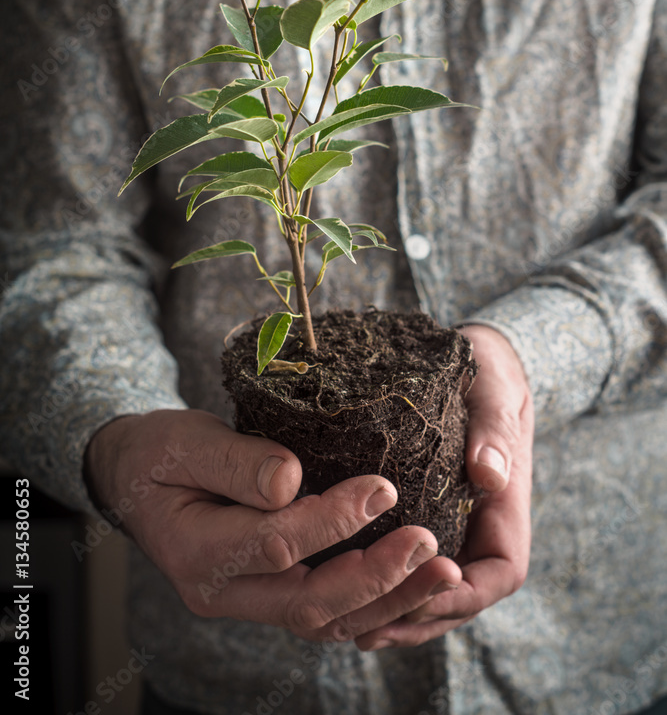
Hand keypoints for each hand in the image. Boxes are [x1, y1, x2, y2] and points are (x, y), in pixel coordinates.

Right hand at [83, 408, 461, 640]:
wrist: (137, 480)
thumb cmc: (160, 453)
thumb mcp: (185, 442)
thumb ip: (236, 461)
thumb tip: (291, 480)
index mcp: (196, 552)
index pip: (276, 545)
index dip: (333, 520)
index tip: (384, 488)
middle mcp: (223, 592)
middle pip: (310, 604)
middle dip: (377, 578)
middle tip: (430, 546)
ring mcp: (247, 602)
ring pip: (326, 620)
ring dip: (388, 599)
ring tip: (440, 571)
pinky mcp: (270, 594)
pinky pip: (326, 612)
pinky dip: (373, 603)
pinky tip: (414, 581)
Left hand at [352, 324, 533, 649]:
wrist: (481, 362)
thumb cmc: (490, 374)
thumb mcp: (496, 393)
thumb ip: (495, 432)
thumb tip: (489, 474)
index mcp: (506, 509)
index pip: (497, 574)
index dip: (458, 597)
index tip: (416, 599)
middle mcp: (481, 529)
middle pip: (458, 597)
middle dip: (417, 618)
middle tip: (367, 630)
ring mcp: (452, 528)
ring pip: (431, 590)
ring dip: (397, 614)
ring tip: (349, 629)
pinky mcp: (422, 517)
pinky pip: (407, 564)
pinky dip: (384, 588)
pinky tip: (345, 596)